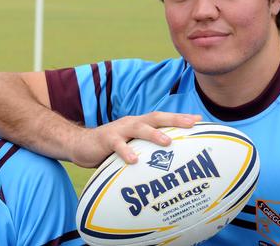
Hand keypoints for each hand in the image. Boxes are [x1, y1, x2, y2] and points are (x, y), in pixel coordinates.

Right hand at [68, 111, 201, 167]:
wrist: (80, 144)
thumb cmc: (109, 148)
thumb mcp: (130, 145)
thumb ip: (145, 149)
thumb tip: (168, 162)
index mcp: (139, 124)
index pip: (162, 118)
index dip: (179, 118)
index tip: (199, 120)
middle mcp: (131, 123)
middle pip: (155, 117)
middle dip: (174, 119)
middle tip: (191, 124)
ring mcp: (119, 130)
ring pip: (138, 128)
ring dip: (153, 134)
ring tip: (167, 142)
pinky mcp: (106, 139)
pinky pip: (117, 145)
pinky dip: (126, 152)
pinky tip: (133, 160)